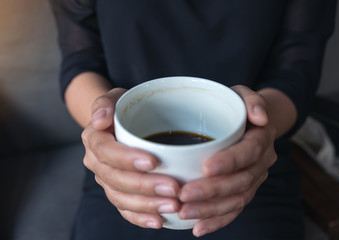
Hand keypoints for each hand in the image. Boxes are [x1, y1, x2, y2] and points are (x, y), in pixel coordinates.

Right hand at [81, 88, 180, 228]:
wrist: (119, 123)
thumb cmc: (122, 109)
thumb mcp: (115, 97)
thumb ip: (105, 103)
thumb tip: (101, 120)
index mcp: (94, 139)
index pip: (106, 151)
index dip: (127, 158)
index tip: (152, 162)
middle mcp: (97, 163)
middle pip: (116, 179)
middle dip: (145, 186)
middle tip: (173, 189)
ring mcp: (106, 180)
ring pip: (121, 198)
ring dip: (147, 205)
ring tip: (173, 206)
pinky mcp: (117, 193)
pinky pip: (125, 210)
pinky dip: (141, 218)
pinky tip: (159, 221)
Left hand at [177, 86, 276, 236]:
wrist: (250, 123)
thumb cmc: (237, 106)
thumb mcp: (242, 94)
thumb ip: (252, 100)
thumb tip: (259, 118)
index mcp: (261, 138)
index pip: (249, 151)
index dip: (230, 161)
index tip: (205, 168)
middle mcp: (261, 162)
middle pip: (241, 181)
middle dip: (213, 191)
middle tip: (184, 196)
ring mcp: (253, 179)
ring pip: (237, 200)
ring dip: (211, 210)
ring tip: (184, 213)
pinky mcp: (244, 191)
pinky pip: (234, 210)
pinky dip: (217, 221)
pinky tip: (198, 228)